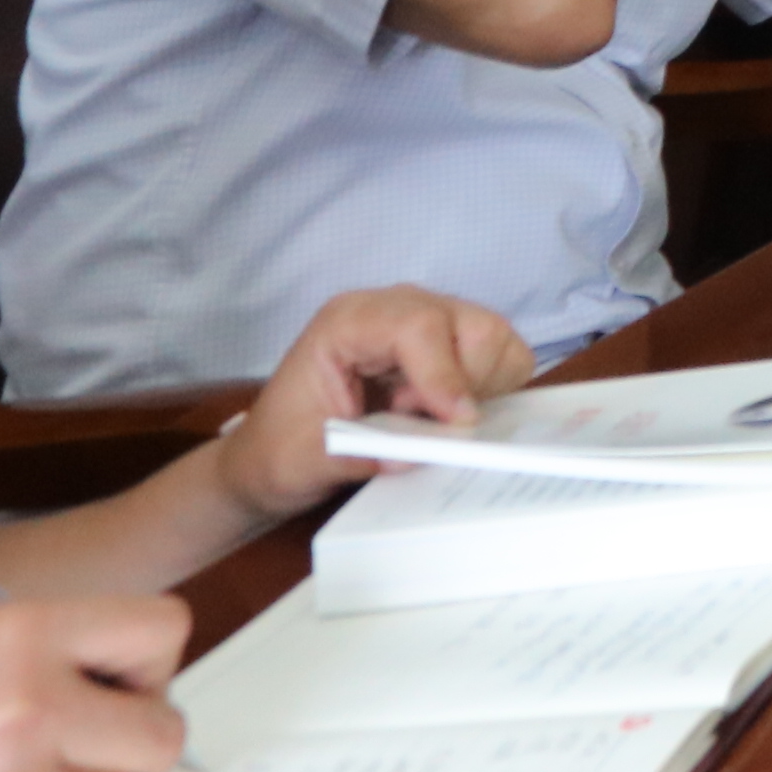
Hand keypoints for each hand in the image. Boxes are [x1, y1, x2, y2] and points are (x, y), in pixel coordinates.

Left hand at [201, 283, 527, 526]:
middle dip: (468, 383)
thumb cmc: (278, 454)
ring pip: (494, 337)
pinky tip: (445, 416)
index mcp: (348, 322)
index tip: (456, 425)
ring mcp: (426, 325)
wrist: (272, 461)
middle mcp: (394, 310)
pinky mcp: (448, 349)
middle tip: (430, 426)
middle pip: (471, 324)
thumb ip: (361, 453)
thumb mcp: (306, 461)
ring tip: (430, 420)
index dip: (444, 373)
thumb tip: (423, 453)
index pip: (418, 325)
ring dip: (480, 389)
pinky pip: (499, 357)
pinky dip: (490, 392)